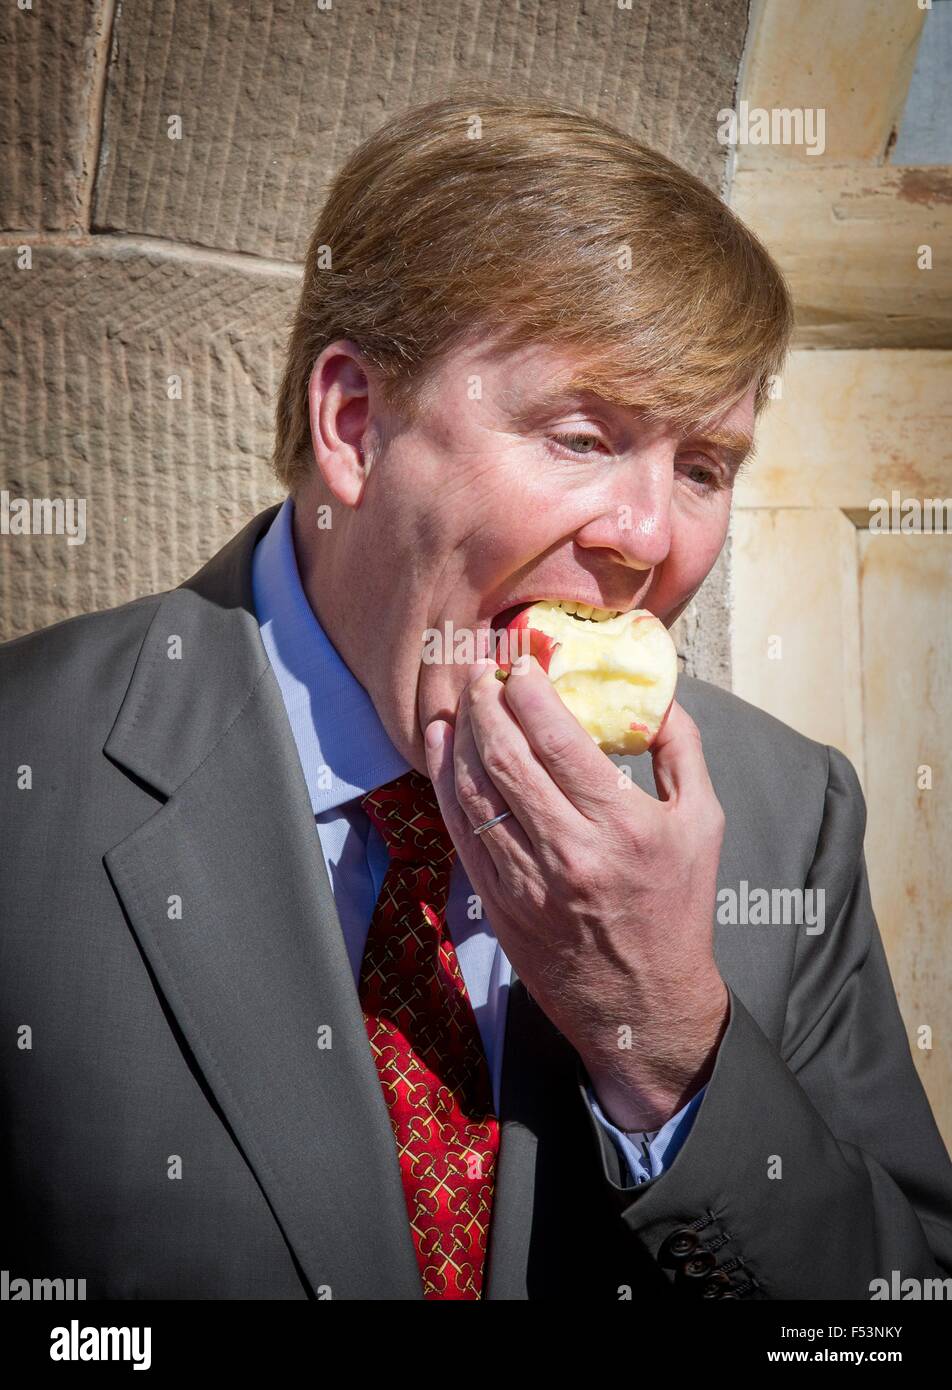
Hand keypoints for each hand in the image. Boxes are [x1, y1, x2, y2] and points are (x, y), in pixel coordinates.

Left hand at [424, 654, 728, 1131]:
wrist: (643, 1006)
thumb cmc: (676, 908)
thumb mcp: (702, 824)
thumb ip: (682, 751)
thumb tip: (653, 694)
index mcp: (621, 827)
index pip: (557, 740)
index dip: (528, 691)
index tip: (520, 661)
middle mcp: (568, 852)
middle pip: (505, 758)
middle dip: (487, 702)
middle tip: (483, 669)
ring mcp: (524, 881)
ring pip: (472, 791)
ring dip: (460, 735)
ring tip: (462, 698)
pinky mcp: (497, 902)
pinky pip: (459, 829)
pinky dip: (444, 781)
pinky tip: (443, 747)